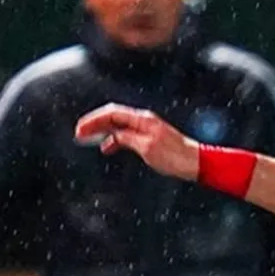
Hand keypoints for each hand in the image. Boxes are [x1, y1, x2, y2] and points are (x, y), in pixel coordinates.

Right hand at [73, 104, 199, 180]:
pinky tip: (107, 148)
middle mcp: (143, 121)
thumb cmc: (174, 156)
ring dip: (103, 131)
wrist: (195, 162)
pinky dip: (114, 139)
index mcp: (142, 120)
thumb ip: (127, 139)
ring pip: (118, 126)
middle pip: (113, 117)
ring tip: (88, 139)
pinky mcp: (149, 138)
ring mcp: (146, 128)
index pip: (112, 113)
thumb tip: (113, 136)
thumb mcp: (146, 148)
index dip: (94, 120)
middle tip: (78, 133)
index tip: (80, 129)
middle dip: (95, 123)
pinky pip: (126, 134)